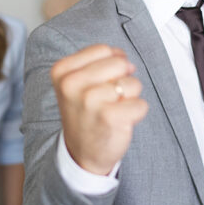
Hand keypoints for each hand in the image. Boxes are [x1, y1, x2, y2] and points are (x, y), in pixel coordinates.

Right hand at [52, 44, 147, 174]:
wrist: (81, 154)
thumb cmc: (86, 113)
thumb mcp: (79, 83)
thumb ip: (100, 63)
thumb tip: (126, 60)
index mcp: (62, 71)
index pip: (104, 50)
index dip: (112, 64)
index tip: (102, 83)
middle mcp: (72, 84)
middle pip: (120, 62)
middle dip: (123, 79)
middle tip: (109, 99)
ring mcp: (90, 101)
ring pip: (132, 83)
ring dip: (130, 98)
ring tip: (113, 110)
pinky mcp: (109, 117)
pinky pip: (141, 104)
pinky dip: (136, 113)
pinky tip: (120, 122)